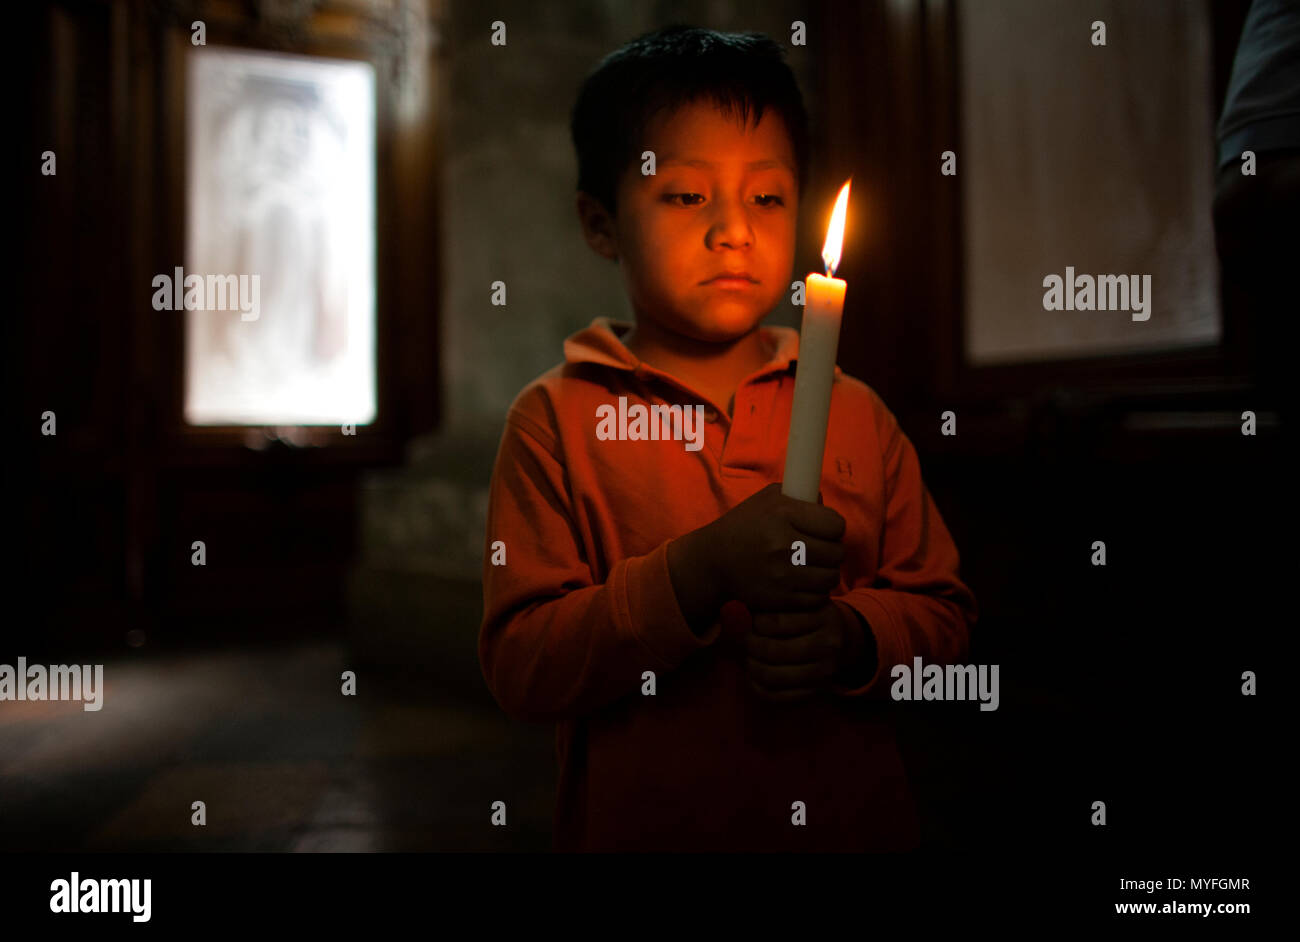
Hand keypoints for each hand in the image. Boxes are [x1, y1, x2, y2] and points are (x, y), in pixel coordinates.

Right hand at [700, 483, 845, 612]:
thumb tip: (825, 503)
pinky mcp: (781, 598)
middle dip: (832, 551)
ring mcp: (783, 574)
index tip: (824, 530)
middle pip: (837, 552)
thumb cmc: (743, 527)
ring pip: (831, 577)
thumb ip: (799, 496)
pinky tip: (804, 583)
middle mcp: (784, 544)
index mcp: (783, 514)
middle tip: (820, 551)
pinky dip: (816, 592)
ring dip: (826, 573)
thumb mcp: (767, 500)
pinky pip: (818, 598)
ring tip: (814, 567)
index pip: (835, 525)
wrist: (712, 563)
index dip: (833, 528)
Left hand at [743, 600, 862, 702]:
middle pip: (773, 651)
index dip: (754, 622)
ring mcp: (825, 672)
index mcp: (825, 616)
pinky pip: (776, 696)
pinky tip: (753, 674)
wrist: (835, 640)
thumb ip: (771, 605)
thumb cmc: (806, 616)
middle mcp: (829, 645)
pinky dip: (757, 686)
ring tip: (748, 655)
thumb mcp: (797, 603)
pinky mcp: (815, 692)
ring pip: (772, 676)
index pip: (774, 622)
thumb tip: (736, 615)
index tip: (749, 620)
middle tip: (744, 638)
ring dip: (752, 666)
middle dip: (750, 645)